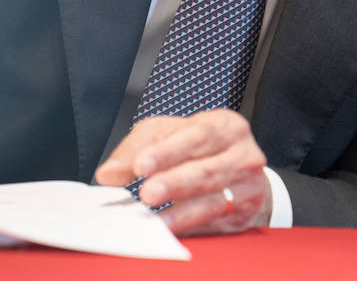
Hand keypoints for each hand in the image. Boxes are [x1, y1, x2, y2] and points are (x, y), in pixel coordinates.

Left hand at [93, 110, 270, 235]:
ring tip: (156, 219)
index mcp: (225, 126)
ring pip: (213, 200)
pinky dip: (188, 228)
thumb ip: (139, 148)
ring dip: (180, 212)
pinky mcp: (242, 212)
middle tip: (147, 192)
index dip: (168, 151)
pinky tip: (169, 231)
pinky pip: (212, 223)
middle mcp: (242, 154)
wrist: (243, 173)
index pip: (196, 136)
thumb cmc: (202, 149)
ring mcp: (246, 185)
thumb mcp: (171, 135)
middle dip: (175, 182)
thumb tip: (110, 173)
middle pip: (207, 170)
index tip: (141, 165)